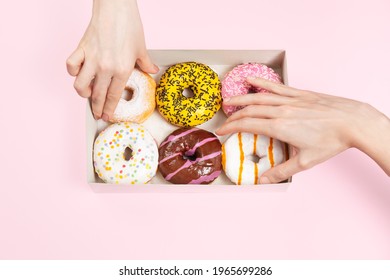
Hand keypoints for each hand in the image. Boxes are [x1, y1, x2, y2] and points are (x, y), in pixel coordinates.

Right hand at [66, 0, 157, 120]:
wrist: (115, 7)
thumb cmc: (130, 25)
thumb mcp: (142, 47)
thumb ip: (146, 63)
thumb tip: (152, 70)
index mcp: (122, 70)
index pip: (113, 96)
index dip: (109, 109)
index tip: (106, 116)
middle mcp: (105, 68)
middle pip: (97, 95)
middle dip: (96, 108)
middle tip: (97, 114)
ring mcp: (91, 59)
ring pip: (80, 85)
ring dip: (83, 93)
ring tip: (87, 93)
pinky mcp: (81, 49)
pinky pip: (71, 66)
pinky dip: (72, 72)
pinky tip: (78, 72)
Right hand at [216, 77, 389, 182]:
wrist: (353, 122)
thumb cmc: (331, 141)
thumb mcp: (305, 161)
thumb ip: (281, 171)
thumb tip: (263, 181)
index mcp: (279, 127)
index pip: (247, 125)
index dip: (230, 127)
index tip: (221, 130)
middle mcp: (281, 111)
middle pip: (249, 110)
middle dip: (233, 116)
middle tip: (222, 121)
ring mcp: (290, 100)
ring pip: (259, 97)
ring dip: (241, 98)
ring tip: (229, 101)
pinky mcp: (300, 93)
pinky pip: (276, 86)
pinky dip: (261, 83)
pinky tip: (251, 80)